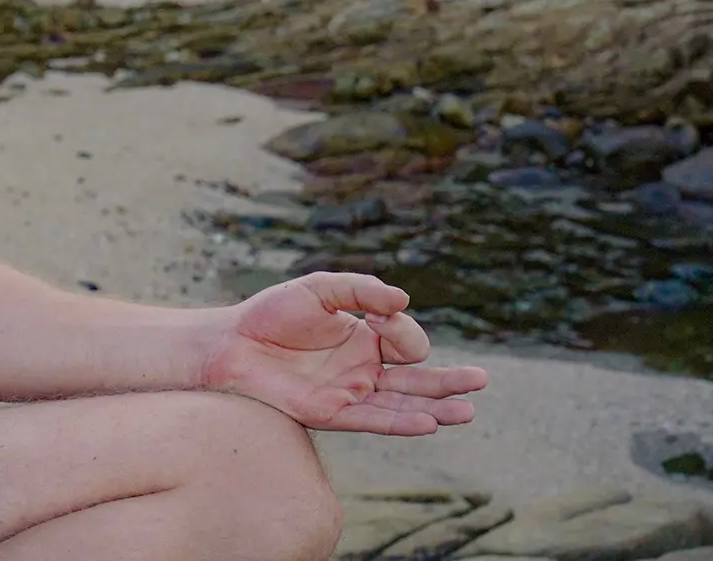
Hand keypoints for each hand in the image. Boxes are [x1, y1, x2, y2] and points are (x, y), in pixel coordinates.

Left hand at [203, 272, 487, 435]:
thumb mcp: (319, 289)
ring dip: (436, 407)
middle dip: (449, 380)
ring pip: (403, 403)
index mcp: (365, 337)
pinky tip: (428, 422)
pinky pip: (374, 420)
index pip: (404, 339)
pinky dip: (401, 422)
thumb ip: (360, 290)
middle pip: (417, 377)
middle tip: (481, 381)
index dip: (401, 328)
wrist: (231, 342)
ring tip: (469, 410)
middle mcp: (363, 368)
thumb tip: (403, 300)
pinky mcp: (332, 413)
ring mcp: (350, 392)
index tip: (381, 316)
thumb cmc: (272, 313)